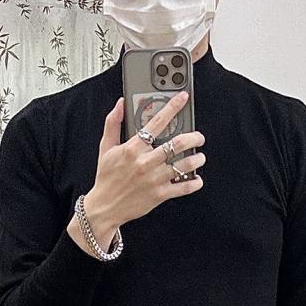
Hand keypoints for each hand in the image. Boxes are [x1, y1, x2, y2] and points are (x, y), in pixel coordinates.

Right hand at [75, 91, 205, 247]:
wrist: (105, 207)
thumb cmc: (106, 178)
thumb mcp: (105, 148)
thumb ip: (113, 123)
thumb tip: (120, 103)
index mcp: (132, 148)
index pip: (156, 122)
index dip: (172, 107)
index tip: (183, 98)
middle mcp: (145, 162)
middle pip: (177, 144)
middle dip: (193, 137)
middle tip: (199, 137)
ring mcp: (154, 179)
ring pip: (183, 165)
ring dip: (197, 159)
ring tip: (200, 157)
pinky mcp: (159, 195)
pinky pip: (182, 188)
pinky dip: (194, 183)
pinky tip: (197, 179)